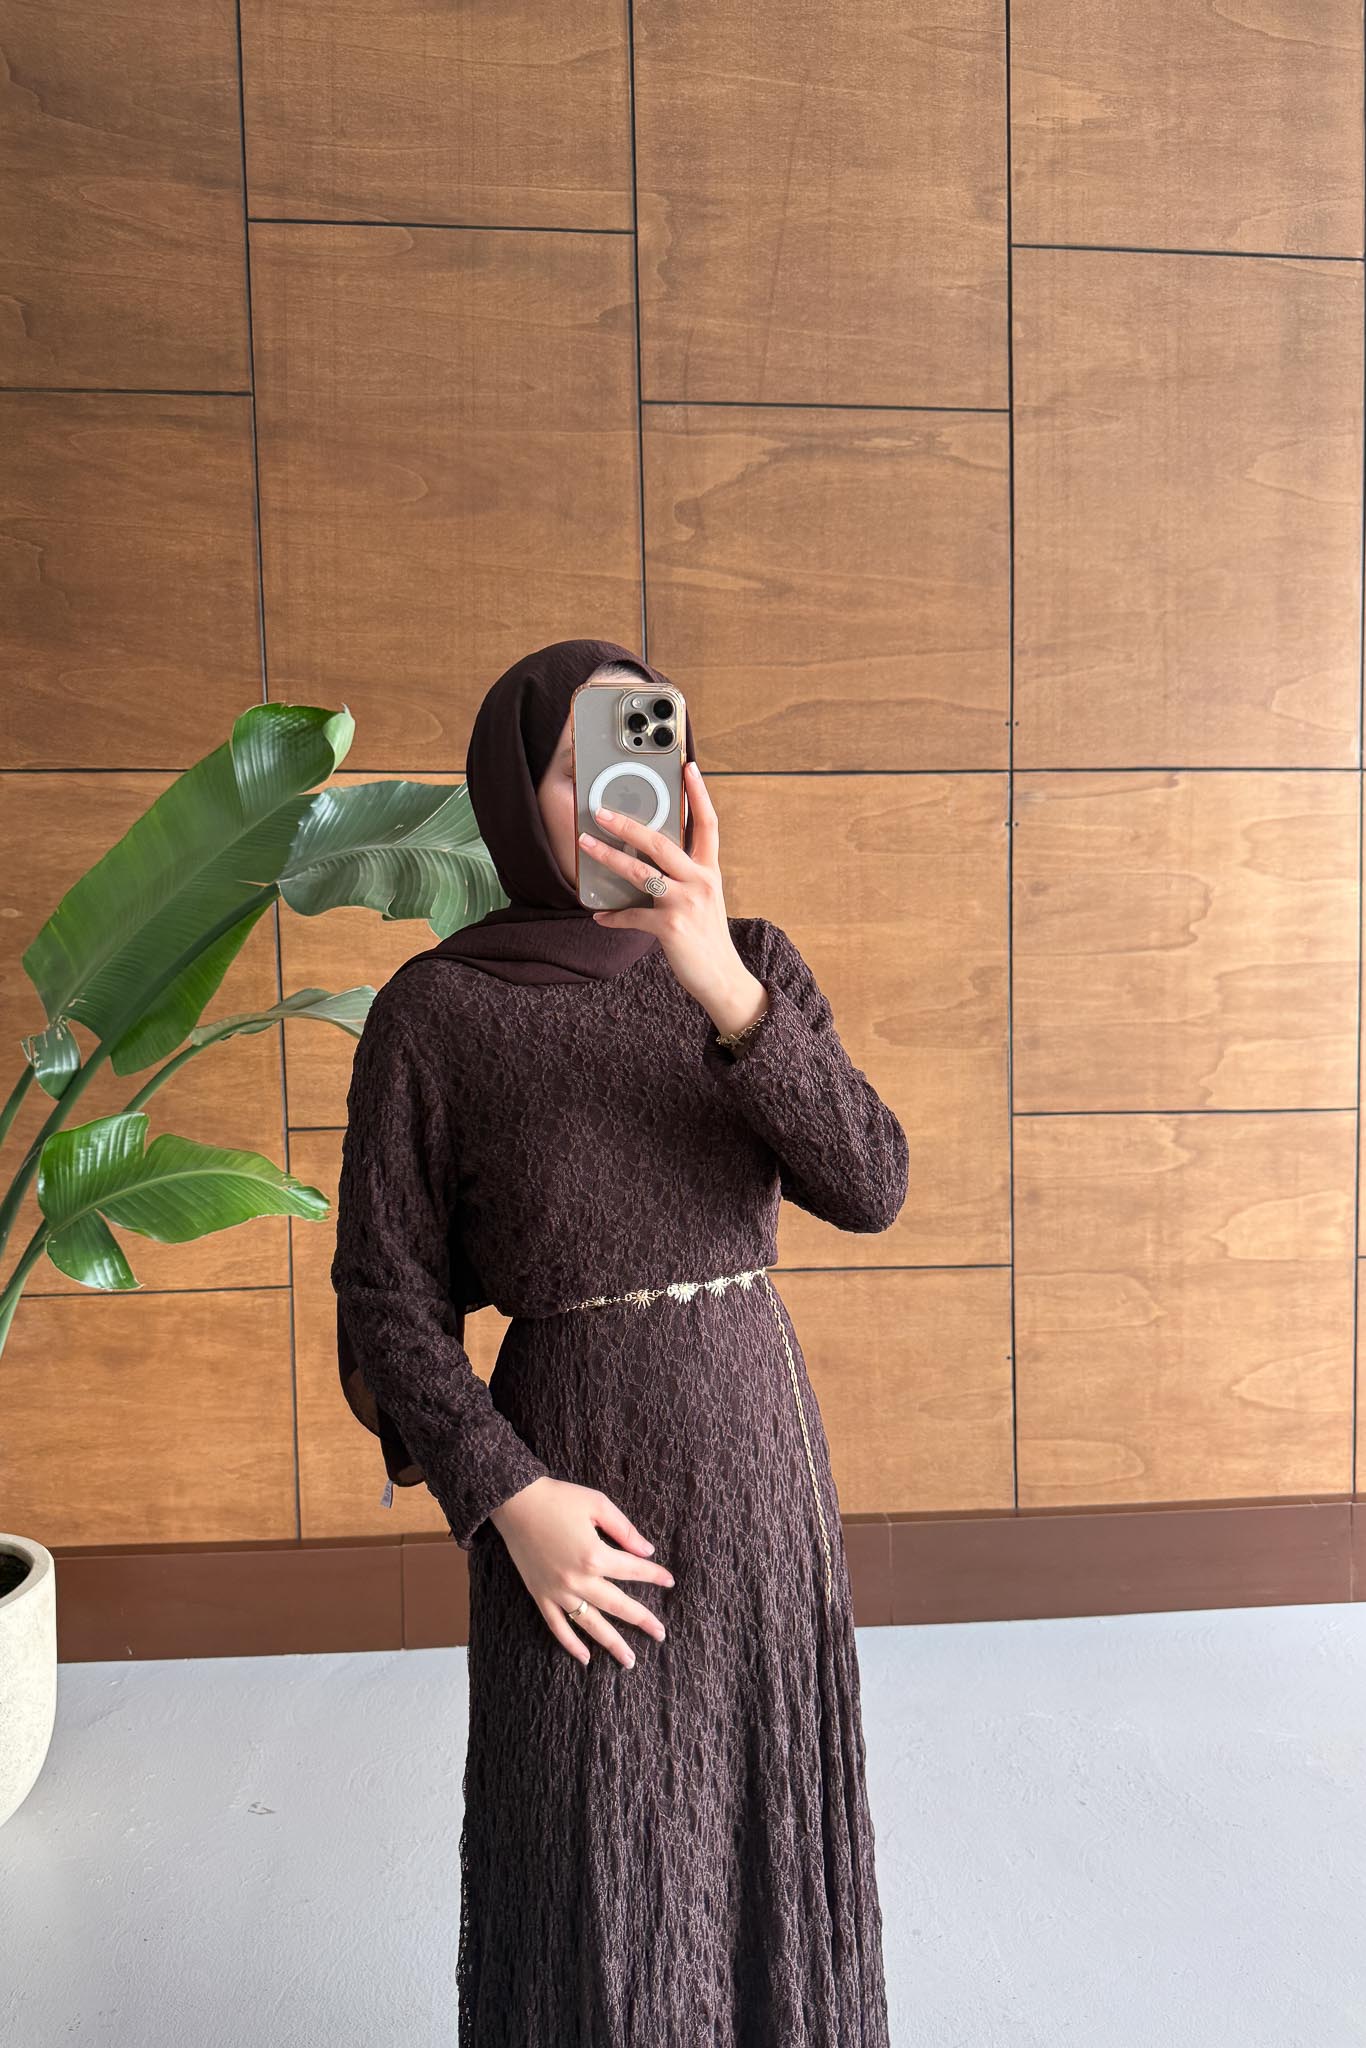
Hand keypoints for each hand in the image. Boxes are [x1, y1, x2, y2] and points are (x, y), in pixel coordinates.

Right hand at [489, 1475, 673, 1667]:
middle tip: (661, 1634)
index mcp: (595, 1555)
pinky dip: (571, 1644)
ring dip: (611, 1643)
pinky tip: (585, 1658)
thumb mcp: (598, 1504)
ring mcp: (558, 1591)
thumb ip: (625, 1530)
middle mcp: (578, 1579)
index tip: (670, 1581)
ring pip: (590, 1624)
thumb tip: (646, 1551)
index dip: (654, 1575)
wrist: (516, 1502)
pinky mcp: (540, 1595)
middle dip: (642, 1620)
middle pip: (618, 1606)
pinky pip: (558, 1626)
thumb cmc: (558, 1498)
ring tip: (629, 1660)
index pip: (633, 1570)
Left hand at [578, 757, 769, 1036]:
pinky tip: (600, 916)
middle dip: (628, 823)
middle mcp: (701, 881)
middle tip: (602, 810)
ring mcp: (686, 903)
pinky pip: (633, 915)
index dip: (699, 794)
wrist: (722, 978)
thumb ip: (684, 875)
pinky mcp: (671, 927)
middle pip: (662, 841)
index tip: (688, 767)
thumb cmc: (707, 936)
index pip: (707, 823)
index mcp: (709, 871)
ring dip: (608, 857)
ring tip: (585, 844)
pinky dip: (613, 916)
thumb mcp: (704, 899)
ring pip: (641, 871)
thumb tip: (648, 856)